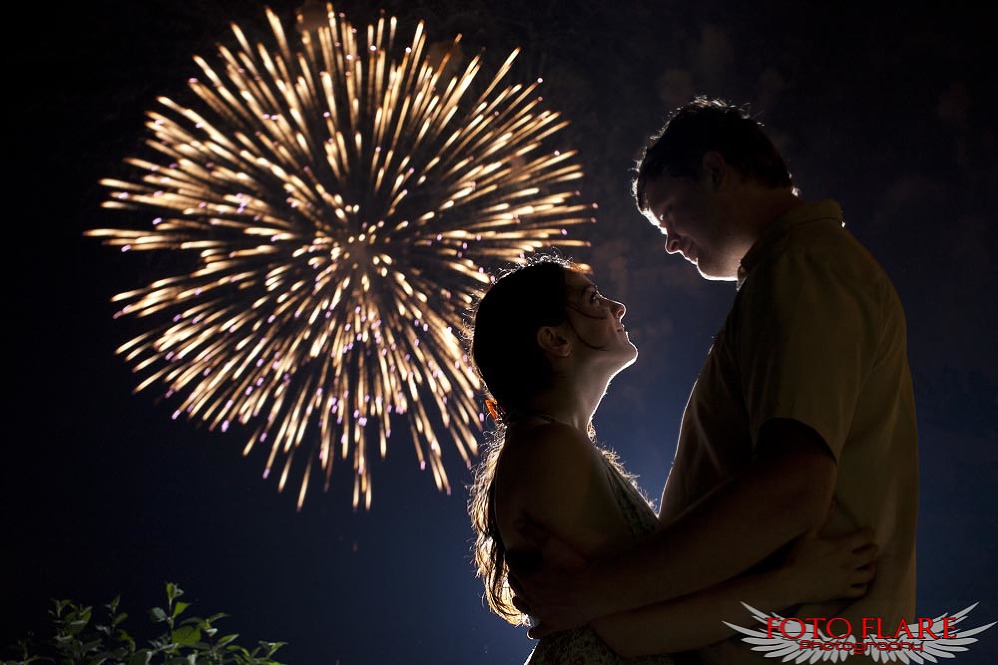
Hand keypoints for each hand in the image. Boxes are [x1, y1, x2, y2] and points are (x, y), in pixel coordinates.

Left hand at [507, 517, 594, 638]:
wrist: (593, 590)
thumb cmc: (573, 565)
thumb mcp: (552, 544)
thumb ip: (533, 532)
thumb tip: (515, 521)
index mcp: (529, 580)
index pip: (515, 568)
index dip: (513, 560)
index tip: (511, 554)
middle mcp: (532, 599)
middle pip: (518, 588)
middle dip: (514, 578)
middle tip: (514, 572)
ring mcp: (544, 614)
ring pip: (526, 609)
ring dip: (520, 602)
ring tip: (516, 598)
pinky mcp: (557, 625)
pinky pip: (543, 630)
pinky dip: (536, 631)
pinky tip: (531, 633)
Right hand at [783, 526, 877, 602]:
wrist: (793, 582)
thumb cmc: (798, 557)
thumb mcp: (807, 535)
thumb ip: (821, 521)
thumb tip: (832, 504)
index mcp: (841, 547)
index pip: (863, 537)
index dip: (868, 533)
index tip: (869, 531)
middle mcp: (848, 563)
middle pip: (870, 555)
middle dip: (873, 549)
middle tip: (873, 546)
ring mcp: (847, 579)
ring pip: (869, 574)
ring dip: (871, 567)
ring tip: (870, 564)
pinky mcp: (843, 592)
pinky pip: (860, 591)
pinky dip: (863, 585)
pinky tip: (861, 582)